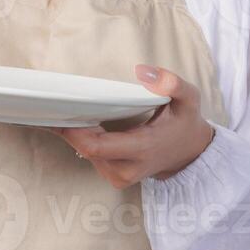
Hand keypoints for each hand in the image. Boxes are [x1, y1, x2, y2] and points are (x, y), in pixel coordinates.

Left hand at [46, 64, 216, 188]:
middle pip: (86, 150)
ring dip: (78, 134)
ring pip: (87, 155)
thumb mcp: (188, 99)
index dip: (74, 131)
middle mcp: (128, 169)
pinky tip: (86, 126)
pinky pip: (93, 159)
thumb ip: (172, 83)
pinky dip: (86, 142)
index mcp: (143, 148)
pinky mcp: (115, 178)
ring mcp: (121, 177)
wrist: (190, 152)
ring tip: (73, 112)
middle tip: (59, 106)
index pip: (96, 146)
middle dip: (70, 129)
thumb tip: (143, 71)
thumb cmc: (185, 122)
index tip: (62, 111)